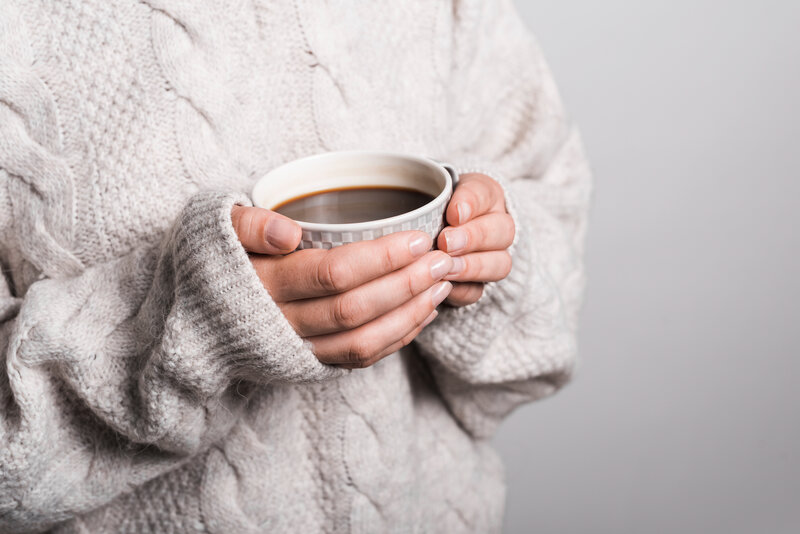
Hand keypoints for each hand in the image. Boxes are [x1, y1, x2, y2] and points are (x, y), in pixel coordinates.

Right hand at [231, 206, 452, 367]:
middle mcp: (280, 323)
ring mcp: (296, 349)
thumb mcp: (213, 229)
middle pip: (354, 309)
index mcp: (262, 284)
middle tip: (443, 259)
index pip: (332, 272)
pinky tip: (423, 312)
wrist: (192, 322)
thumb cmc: (213, 262)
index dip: (381, 258)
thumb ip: (247, 224)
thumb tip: (288, 232)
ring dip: (409, 314)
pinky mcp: (309, 364)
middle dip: (406, 283)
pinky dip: (397, 339)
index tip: (419, 238)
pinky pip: (359, 360)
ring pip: (362, 341)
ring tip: (443, 284)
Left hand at [438, 173, 514, 306]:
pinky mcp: (480, 284)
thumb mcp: (429, 195)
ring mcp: (494, 257)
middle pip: (503, 231)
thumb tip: (419, 213)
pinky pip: (480, 291)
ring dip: (471, 267)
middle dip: (473, 238)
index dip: (471, 203)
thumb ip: (430, 201)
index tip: (453, 213)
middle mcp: (498, 226)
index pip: (485, 194)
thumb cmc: (428, 209)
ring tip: (446, 268)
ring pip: (500, 264)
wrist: (426, 232)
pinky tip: (444, 287)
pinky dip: (463, 291)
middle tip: (446, 242)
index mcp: (486, 195)